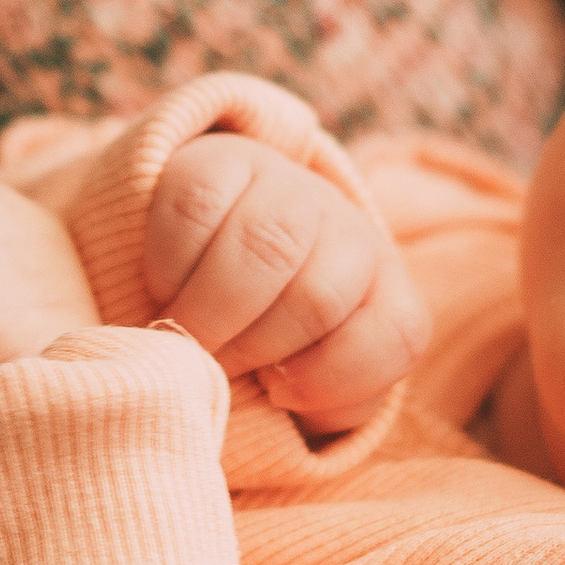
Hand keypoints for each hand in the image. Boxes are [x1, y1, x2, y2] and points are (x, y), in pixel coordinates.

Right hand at [139, 130, 426, 424]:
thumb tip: (284, 391)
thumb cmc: (264, 344)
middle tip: (215, 365)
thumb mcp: (309, 389)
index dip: (332, 379)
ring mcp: (290, 187)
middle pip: (318, 297)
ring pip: (265, 246)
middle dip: (254, 348)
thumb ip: (321, 403)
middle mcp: (350, 231)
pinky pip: (197, 210)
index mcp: (386, 292)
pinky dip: (170, 266)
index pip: (398, 334)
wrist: (208, 254)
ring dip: (211, 311)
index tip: (278, 394)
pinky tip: (165, 287)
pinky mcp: (221, 160)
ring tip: (184, 334)